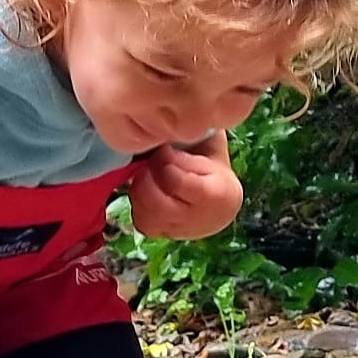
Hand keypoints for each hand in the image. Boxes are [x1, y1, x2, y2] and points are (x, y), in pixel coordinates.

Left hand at [128, 131, 243, 239]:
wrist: (219, 203)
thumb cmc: (212, 164)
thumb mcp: (211, 144)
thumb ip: (195, 133)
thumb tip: (168, 123)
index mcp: (218, 194)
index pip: (177, 181)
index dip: (165, 161)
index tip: (164, 148)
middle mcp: (200, 220)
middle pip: (158, 202)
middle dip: (149, 177)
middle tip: (152, 160)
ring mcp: (180, 231)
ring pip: (147, 214)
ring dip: (141, 189)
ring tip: (148, 172)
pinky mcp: (163, 235)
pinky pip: (141, 222)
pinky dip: (138, 203)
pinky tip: (146, 188)